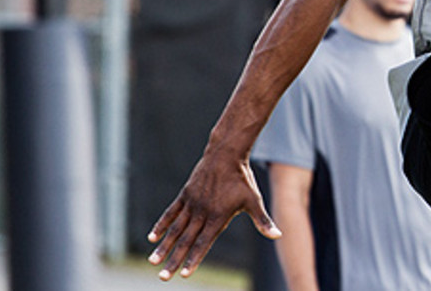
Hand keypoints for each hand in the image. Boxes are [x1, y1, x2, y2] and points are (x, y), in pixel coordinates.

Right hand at [147, 150, 281, 280]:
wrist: (227, 153)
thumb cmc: (242, 179)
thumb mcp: (254, 200)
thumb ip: (262, 221)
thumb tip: (278, 236)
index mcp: (218, 217)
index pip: (203, 243)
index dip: (194, 259)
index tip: (184, 275)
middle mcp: (202, 212)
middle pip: (185, 241)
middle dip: (174, 260)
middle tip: (163, 277)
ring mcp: (192, 203)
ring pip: (175, 229)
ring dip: (164, 246)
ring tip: (153, 261)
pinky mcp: (185, 195)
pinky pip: (170, 212)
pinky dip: (161, 224)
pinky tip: (152, 237)